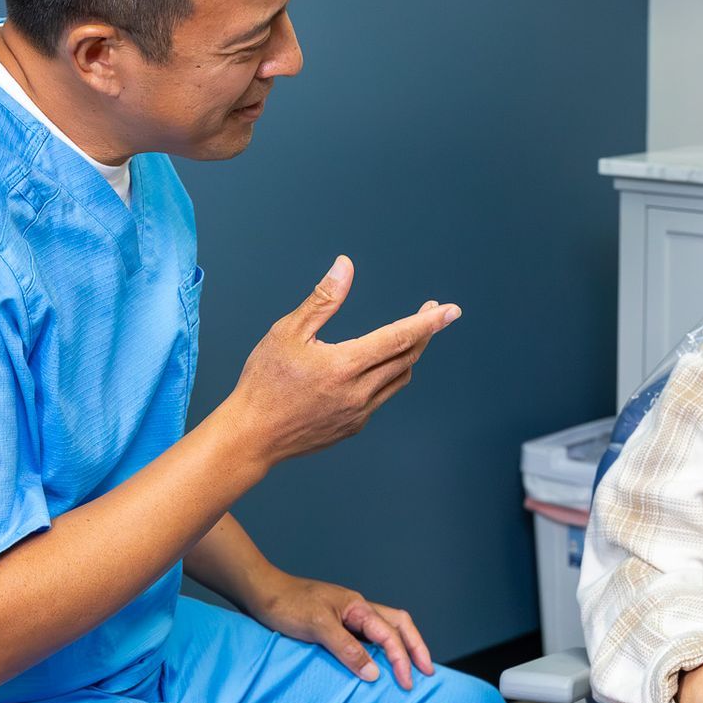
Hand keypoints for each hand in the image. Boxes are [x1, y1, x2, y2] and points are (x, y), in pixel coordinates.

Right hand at [225, 256, 458, 467]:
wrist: (252, 436)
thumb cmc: (264, 381)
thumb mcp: (288, 332)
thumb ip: (323, 299)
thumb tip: (345, 266)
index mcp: (345, 365)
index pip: (399, 338)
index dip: (428, 322)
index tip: (451, 311)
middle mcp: (359, 392)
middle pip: (407, 357)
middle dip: (423, 333)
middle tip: (431, 313)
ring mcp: (359, 413)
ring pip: (399, 378)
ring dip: (408, 355)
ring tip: (407, 335)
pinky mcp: (353, 427)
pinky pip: (382, 397)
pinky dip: (388, 376)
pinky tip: (376, 366)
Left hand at [249, 573, 435, 689]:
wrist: (261, 593)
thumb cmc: (286, 605)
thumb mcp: (318, 627)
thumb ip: (348, 649)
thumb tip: (375, 673)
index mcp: (358, 607)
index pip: (390, 634)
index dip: (402, 659)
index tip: (407, 684)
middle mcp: (357, 609)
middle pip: (399, 625)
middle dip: (416, 648)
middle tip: (427, 672)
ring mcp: (347, 616)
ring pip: (385, 628)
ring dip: (401, 646)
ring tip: (410, 667)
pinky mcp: (335, 624)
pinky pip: (366, 636)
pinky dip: (379, 649)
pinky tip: (376, 663)